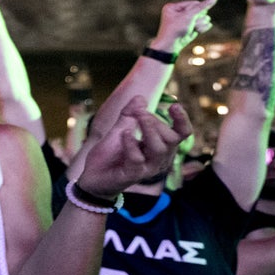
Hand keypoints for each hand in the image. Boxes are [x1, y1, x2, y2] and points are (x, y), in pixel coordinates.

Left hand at [76, 97, 191, 196]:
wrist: (92, 176)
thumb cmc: (110, 155)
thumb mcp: (119, 130)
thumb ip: (130, 115)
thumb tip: (140, 98)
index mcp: (160, 147)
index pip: (181, 134)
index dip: (182, 120)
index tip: (175, 105)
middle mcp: (159, 159)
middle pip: (171, 139)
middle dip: (156, 121)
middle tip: (140, 113)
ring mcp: (147, 168)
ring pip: (159, 149)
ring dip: (149, 129)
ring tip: (138, 117)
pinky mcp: (133, 175)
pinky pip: (138, 159)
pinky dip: (131, 143)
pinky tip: (124, 133)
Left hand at [154, 0, 215, 48]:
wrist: (172, 45)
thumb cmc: (176, 29)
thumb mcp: (188, 16)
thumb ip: (202, 7)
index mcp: (174, 7)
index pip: (194, 3)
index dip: (197, 10)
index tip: (191, 17)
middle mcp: (179, 12)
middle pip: (200, 10)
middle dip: (198, 18)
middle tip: (191, 24)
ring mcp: (186, 20)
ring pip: (204, 17)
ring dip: (200, 23)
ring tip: (194, 28)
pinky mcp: (191, 27)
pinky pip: (204, 24)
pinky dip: (202, 27)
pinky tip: (197, 31)